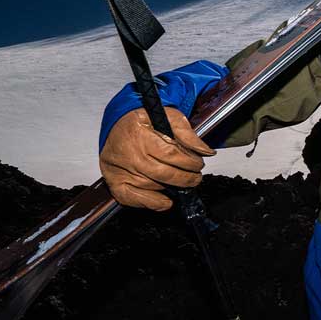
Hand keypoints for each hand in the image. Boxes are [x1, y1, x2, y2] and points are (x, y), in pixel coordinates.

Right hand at [99, 106, 214, 210]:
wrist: (117, 125)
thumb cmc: (143, 121)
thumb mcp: (167, 116)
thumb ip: (188, 134)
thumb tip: (206, 151)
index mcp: (138, 134)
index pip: (170, 154)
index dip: (189, 162)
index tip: (198, 164)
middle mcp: (127, 153)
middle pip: (163, 173)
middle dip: (185, 178)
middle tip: (195, 177)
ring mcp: (118, 169)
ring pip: (152, 186)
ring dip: (172, 187)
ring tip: (182, 181)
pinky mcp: (114, 181)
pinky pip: (133, 199)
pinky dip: (152, 203)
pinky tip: (166, 200)